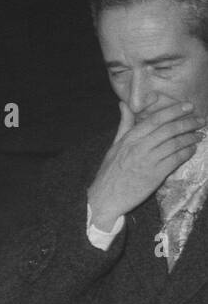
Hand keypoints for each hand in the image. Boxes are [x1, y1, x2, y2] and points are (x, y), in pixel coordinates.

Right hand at [87, 97, 205, 229]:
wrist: (104, 199)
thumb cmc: (109, 174)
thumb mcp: (114, 146)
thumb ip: (124, 125)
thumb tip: (124, 104)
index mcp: (129, 139)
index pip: (155, 119)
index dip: (174, 111)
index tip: (188, 106)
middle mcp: (139, 148)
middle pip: (169, 130)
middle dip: (188, 123)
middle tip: (200, 120)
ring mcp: (148, 161)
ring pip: (175, 144)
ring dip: (190, 138)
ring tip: (199, 135)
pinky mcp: (155, 175)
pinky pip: (176, 159)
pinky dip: (187, 153)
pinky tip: (191, 150)